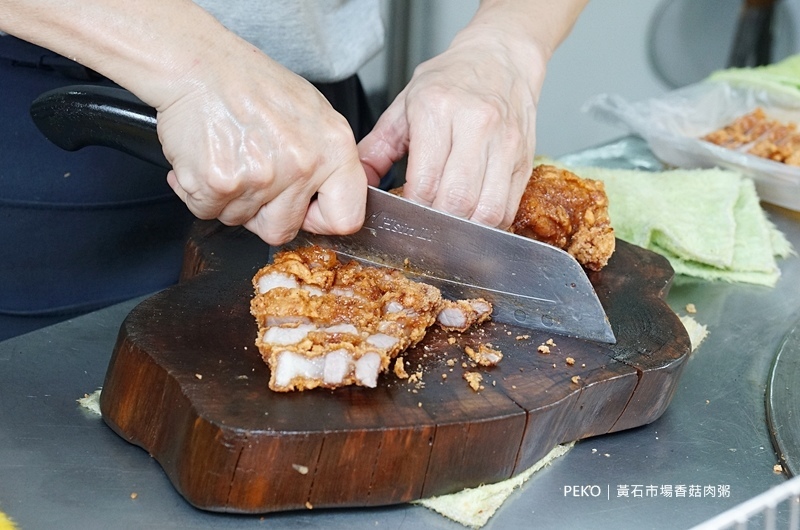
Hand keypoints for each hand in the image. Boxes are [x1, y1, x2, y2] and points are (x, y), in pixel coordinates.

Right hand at [158, 43, 366, 244]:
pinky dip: (199, 192)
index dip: (321, 221)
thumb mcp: (312, 112)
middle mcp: (302, 166)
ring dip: (230, 199)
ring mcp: (261, 178)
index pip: (346, 218)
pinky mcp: (220, 183)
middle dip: (262, 212)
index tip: (306, 211)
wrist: (197, 64)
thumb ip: (327, 160)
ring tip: (228, 156)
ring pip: (241, 220)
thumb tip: (329, 197)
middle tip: (251, 175)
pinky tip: (205, 159)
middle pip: (282, 229)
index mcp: (333, 148)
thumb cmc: (250, 83)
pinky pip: (208, 211)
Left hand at [358, 27, 543, 228]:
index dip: (412, 209)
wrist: (500, 57)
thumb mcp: (405, 105)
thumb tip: (358, 183)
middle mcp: (476, 125)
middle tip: (426, 224)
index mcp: (438, 109)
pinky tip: (473, 218)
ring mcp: (505, 143)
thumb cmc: (451, 81)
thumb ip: (377, 147)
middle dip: (437, 224)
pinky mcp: (524, 159)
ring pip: (487, 211)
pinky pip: (507, 208)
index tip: (405, 214)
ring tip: (450, 225)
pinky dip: (489, 224)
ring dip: (465, 229)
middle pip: (456, 201)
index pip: (425, 183)